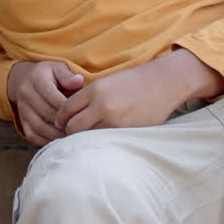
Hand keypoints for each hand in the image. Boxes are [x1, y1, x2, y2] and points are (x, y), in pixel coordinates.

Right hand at [7, 60, 85, 146]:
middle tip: (80, 130)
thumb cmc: (46, 74)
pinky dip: (45, 142)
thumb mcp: (56, 68)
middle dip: (64, 124)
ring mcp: (22, 109)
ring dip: (56, 135)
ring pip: (39, 127)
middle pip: (47, 114)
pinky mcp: (21, 120)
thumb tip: (79, 81)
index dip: (68, 109)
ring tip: (72, 138)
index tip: (82, 115)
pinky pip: (32, 135)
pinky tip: (59, 143)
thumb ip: (67, 75)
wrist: (21, 78)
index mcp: (37, 79)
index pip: (53, 97)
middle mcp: (26, 94)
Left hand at [55, 49, 223, 134]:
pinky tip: (99, 141)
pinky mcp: (126, 131)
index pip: (66, 109)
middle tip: (68, 134)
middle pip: (73, 126)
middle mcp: (102, 105)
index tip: (60, 123)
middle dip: (68, 132)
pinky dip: (99, 142)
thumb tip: (71, 113)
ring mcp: (114, 120)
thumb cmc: (134, 81)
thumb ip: (90, 96)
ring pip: (88, 137)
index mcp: (95, 90)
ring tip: (83, 140)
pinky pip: (105, 141)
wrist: (163, 83)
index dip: (60, 118)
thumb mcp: (107, 82)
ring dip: (84, 139)